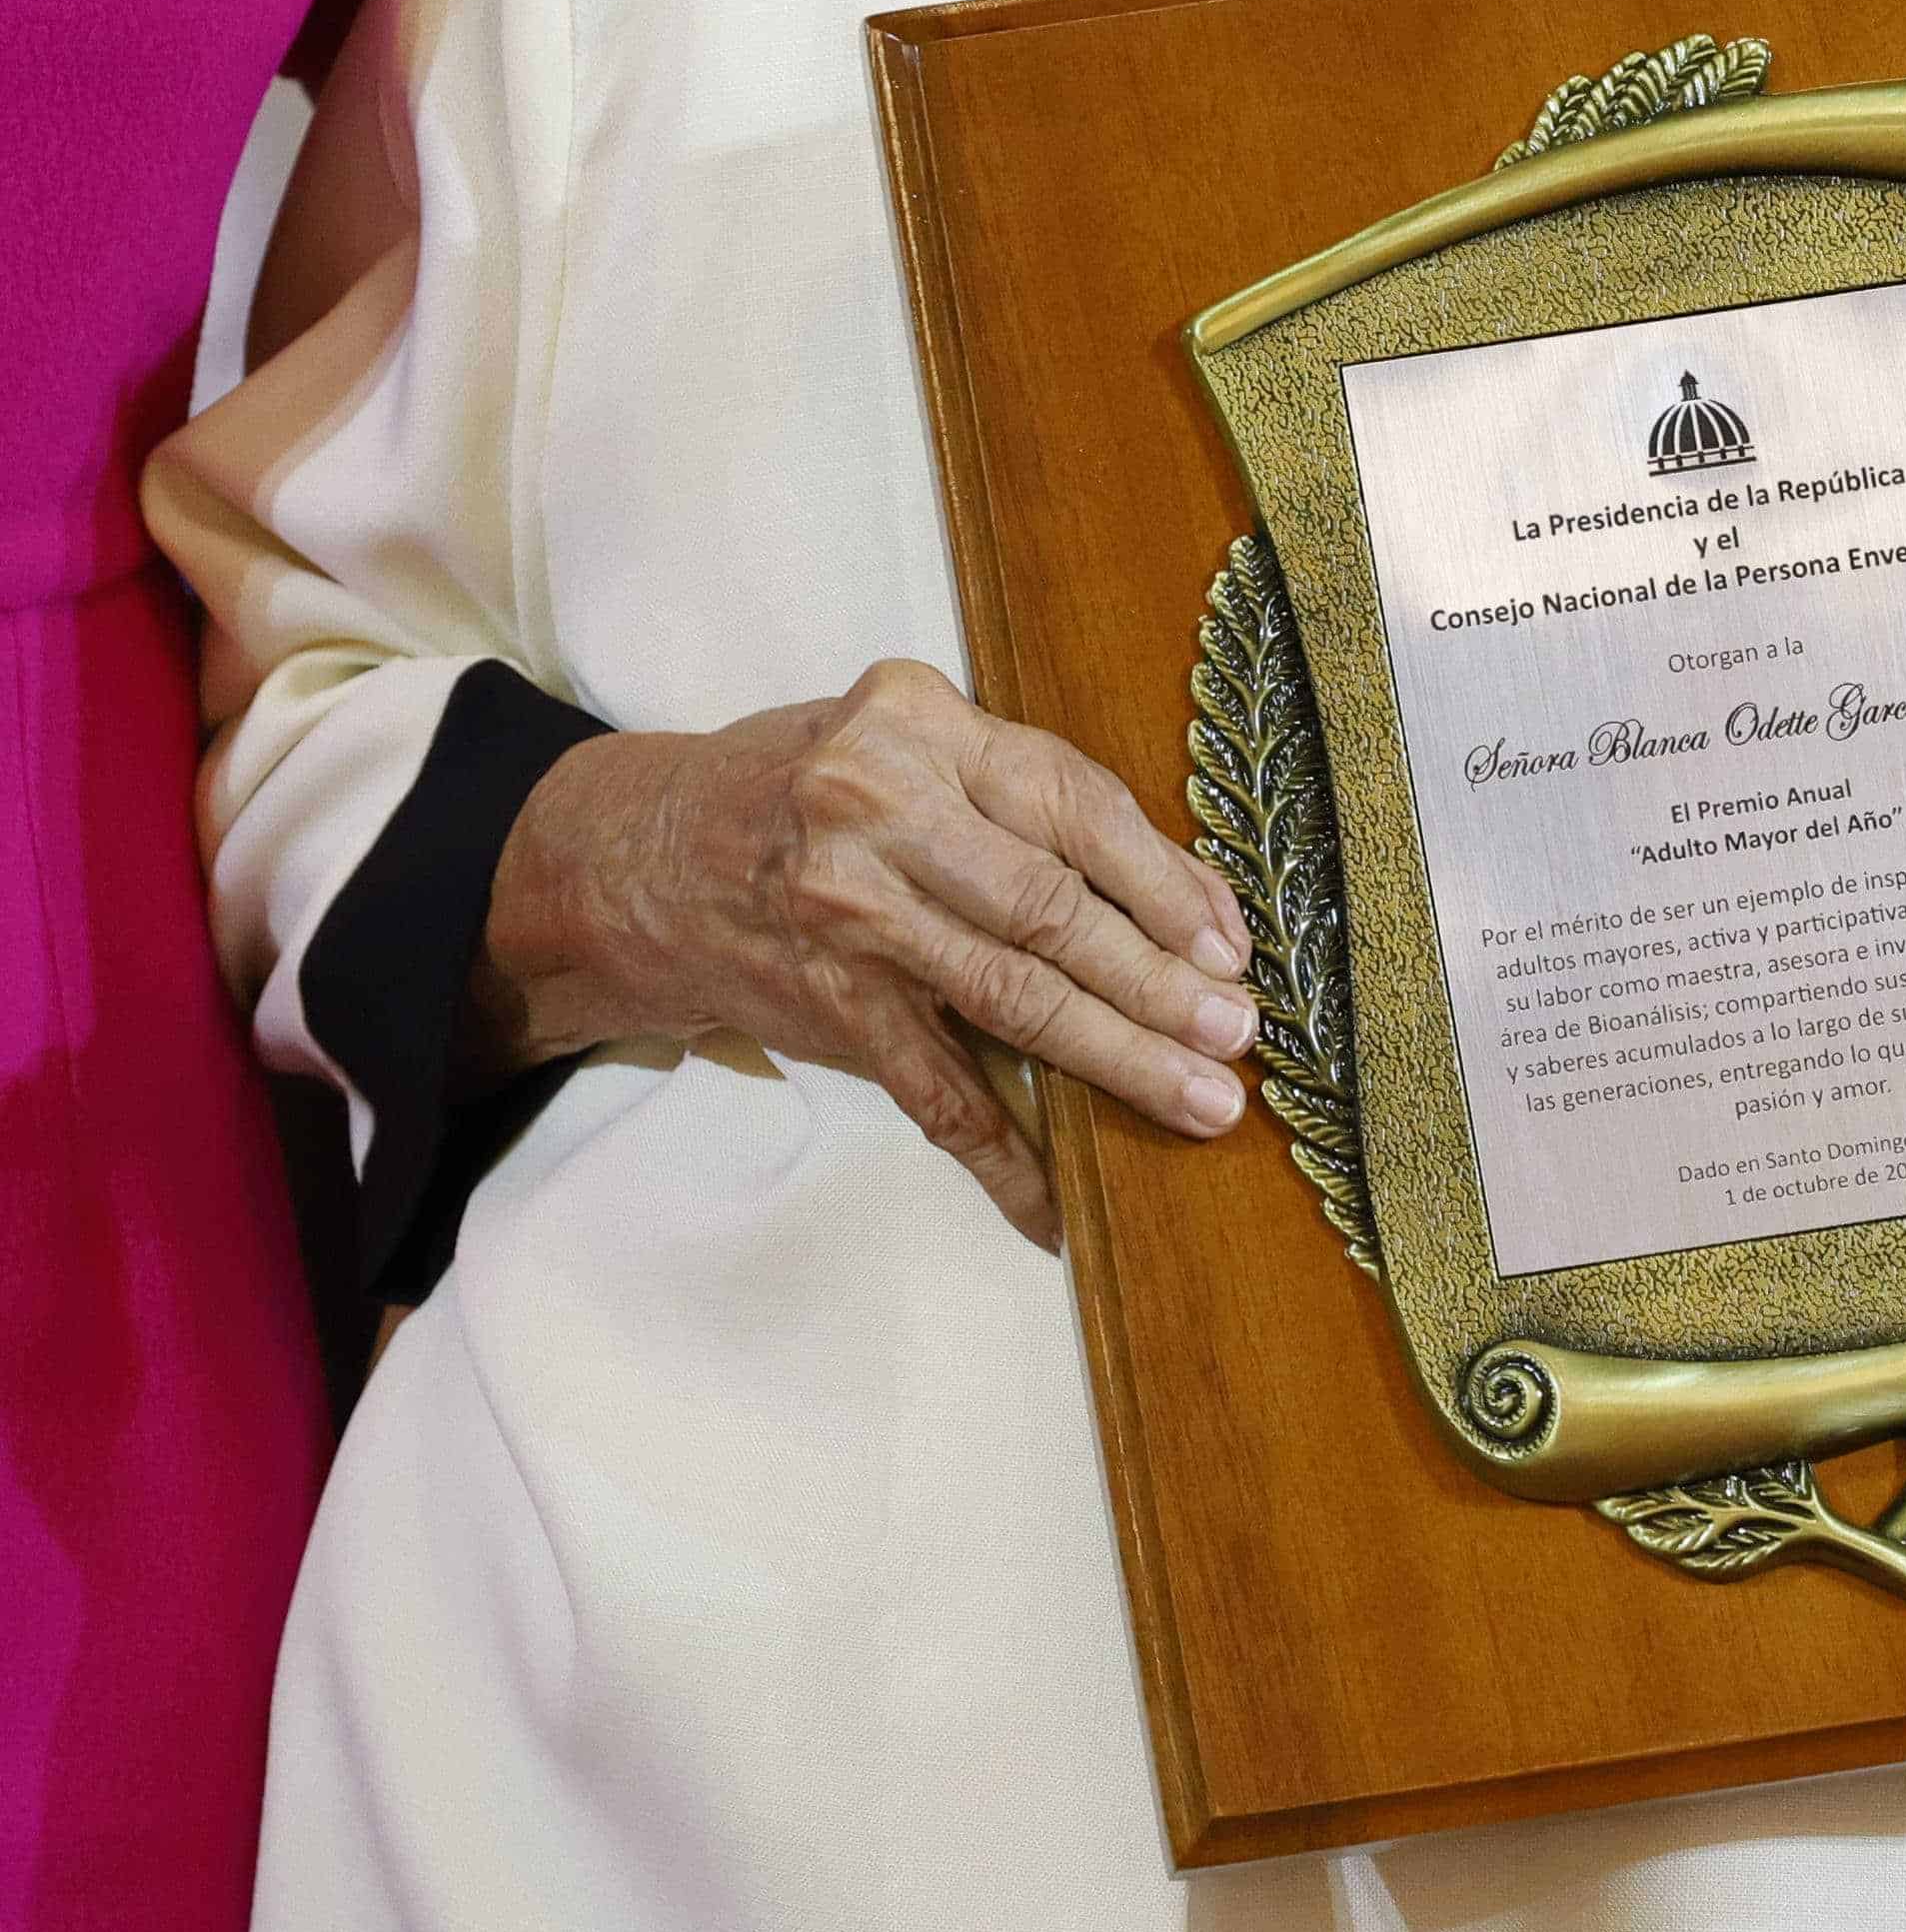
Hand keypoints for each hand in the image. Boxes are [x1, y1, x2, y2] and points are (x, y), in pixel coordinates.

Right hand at [476, 659, 1261, 1247]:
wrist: (642, 854)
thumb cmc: (818, 793)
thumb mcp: (917, 750)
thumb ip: (1038, 805)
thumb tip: (1199, 908)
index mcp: (919, 724)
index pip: (1072, 804)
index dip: (1166, 881)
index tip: (1231, 946)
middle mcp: (876, 806)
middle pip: (1050, 908)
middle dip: (1158, 984)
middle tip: (1237, 1036)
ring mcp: (844, 909)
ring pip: (1009, 999)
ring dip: (1116, 1061)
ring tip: (1196, 1103)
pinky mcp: (822, 1000)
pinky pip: (931, 1090)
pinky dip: (1003, 1157)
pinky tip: (1059, 1207)